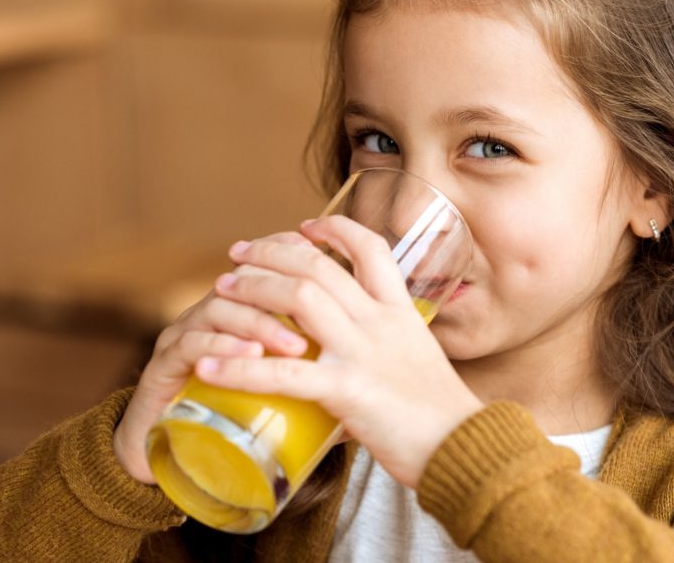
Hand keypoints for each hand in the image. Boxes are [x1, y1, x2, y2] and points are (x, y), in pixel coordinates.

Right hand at [112, 232, 314, 483]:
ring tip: (294, 348)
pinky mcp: (163, 365)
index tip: (326, 257)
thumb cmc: (242, 414)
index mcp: (245, 306)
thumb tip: (384, 366)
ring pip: (221, 307)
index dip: (293, 251)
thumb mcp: (294, 386)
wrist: (174, 456)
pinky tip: (249, 357)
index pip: (270, 260)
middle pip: (248, 276)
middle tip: (322, 313)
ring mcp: (185, 333)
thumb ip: (326, 368)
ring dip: (260, 323)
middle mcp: (214, 310)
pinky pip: (192, 345)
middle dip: (285, 287)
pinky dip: (222, 347)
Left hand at [193, 215, 483, 488]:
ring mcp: (363, 353)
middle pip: (318, 266)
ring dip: (253, 289)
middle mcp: (380, 322)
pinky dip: (239, 369)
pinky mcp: (347, 392)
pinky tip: (207, 370)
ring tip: (221, 289)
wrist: (466, 446)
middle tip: (238, 254)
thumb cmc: (444, 414)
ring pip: (299, 300)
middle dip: (272, 252)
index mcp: (401, 311)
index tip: (304, 225)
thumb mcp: (420, 359)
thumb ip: (389, 346)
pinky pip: (282, 375)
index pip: (369, 249)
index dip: (334, 229)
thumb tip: (360, 351)